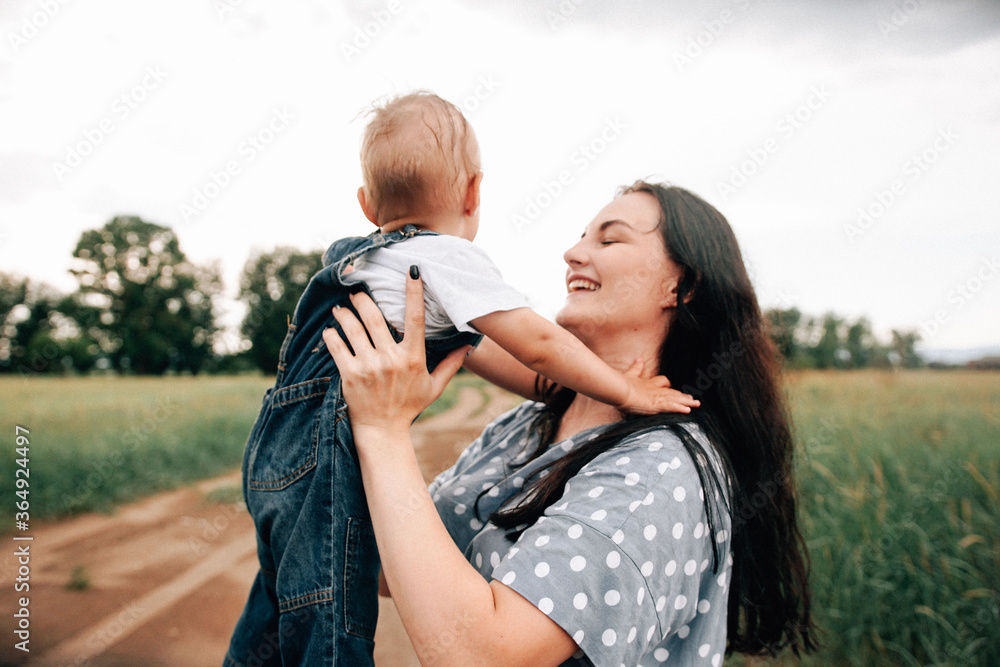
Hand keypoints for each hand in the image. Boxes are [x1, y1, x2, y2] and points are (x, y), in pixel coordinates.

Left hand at [322, 268, 470, 436]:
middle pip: (375, 318)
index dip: (414, 293)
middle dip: (364, 300)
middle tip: (357, 291)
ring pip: (354, 329)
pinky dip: (332, 335)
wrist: (383, 431)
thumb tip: (469, 345)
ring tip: (340, 308)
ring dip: (345, 314)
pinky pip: (337, 347)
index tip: (411, 271)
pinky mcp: (349, 375)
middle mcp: (391, 360)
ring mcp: (368, 367)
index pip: (415, 318)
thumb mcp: (434, 387)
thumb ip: (451, 364)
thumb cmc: (409, 406)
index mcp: (413, 358)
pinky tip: (330, 329)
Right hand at [618, 358, 700, 414]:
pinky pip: (671, 407)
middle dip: (683, 396)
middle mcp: (655, 390)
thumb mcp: (630, 374)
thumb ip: (636, 367)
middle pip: (673, 392)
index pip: (662, 382)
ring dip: (687, 402)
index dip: (668, 385)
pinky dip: (680, 408)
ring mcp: (657, 397)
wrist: (620, 390)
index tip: (673, 386)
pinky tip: (688, 410)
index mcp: (649, 383)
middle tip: (692, 398)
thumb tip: (639, 358)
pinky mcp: (657, 404)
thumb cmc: (622, 383)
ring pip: (676, 399)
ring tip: (696, 404)